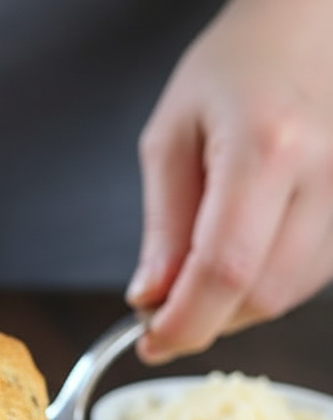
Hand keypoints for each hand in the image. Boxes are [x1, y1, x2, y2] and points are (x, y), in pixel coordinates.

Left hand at [126, 0, 332, 363]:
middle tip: (157, 316)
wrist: (302, 33)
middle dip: (204, 321)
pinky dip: (260, 288)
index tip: (150, 341)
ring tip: (189, 282)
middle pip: (263, 294)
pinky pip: (307, 277)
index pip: (225, 269)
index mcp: (267, 148)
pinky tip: (231, 263)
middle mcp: (323, 175)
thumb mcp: (169, 140)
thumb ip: (162, 227)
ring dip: (231, 309)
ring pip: (289, 294)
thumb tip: (151, 298)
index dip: (185, 321)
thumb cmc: (228, 74)